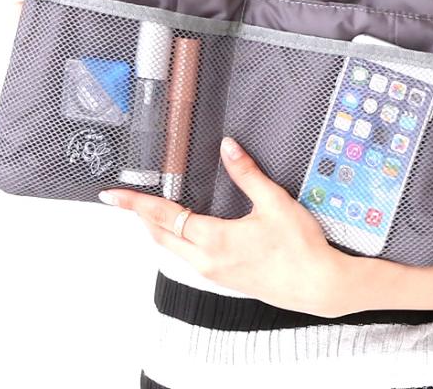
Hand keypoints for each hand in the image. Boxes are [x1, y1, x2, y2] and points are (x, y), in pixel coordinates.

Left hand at [98, 136, 375, 317]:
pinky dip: (173, 241)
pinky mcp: (224, 278)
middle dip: (140, 215)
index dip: (136, 203)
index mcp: (214, 240)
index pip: (164, 216)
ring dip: (156, 229)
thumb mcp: (274, 202)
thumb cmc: (300, 247)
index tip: (113, 195)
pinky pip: (186, 258)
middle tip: (123, 199)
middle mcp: (207, 260)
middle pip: (160, 235)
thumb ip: (247, 173)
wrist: (319, 285)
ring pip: (172, 249)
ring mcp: (214, 273)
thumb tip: (227, 147)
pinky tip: (181, 231)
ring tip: (146, 210)